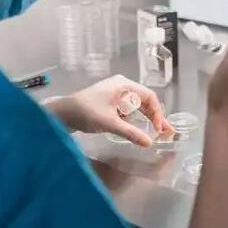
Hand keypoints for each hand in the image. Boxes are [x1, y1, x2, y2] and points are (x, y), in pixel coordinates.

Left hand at [47, 75, 173, 146]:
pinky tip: (138, 129)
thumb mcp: (110, 123)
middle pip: (144, 101)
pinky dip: (134, 119)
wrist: (61, 113)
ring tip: (156, 132)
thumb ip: (131, 133)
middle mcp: (121, 86)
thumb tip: (149, 142)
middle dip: (155, 116)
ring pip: (136, 106)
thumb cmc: (85, 112)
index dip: (157, 113)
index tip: (159, 129)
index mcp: (123, 85)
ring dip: (145, 118)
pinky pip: (127, 109)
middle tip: (165, 132)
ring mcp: (114, 93)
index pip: (149, 97)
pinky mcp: (108, 102)